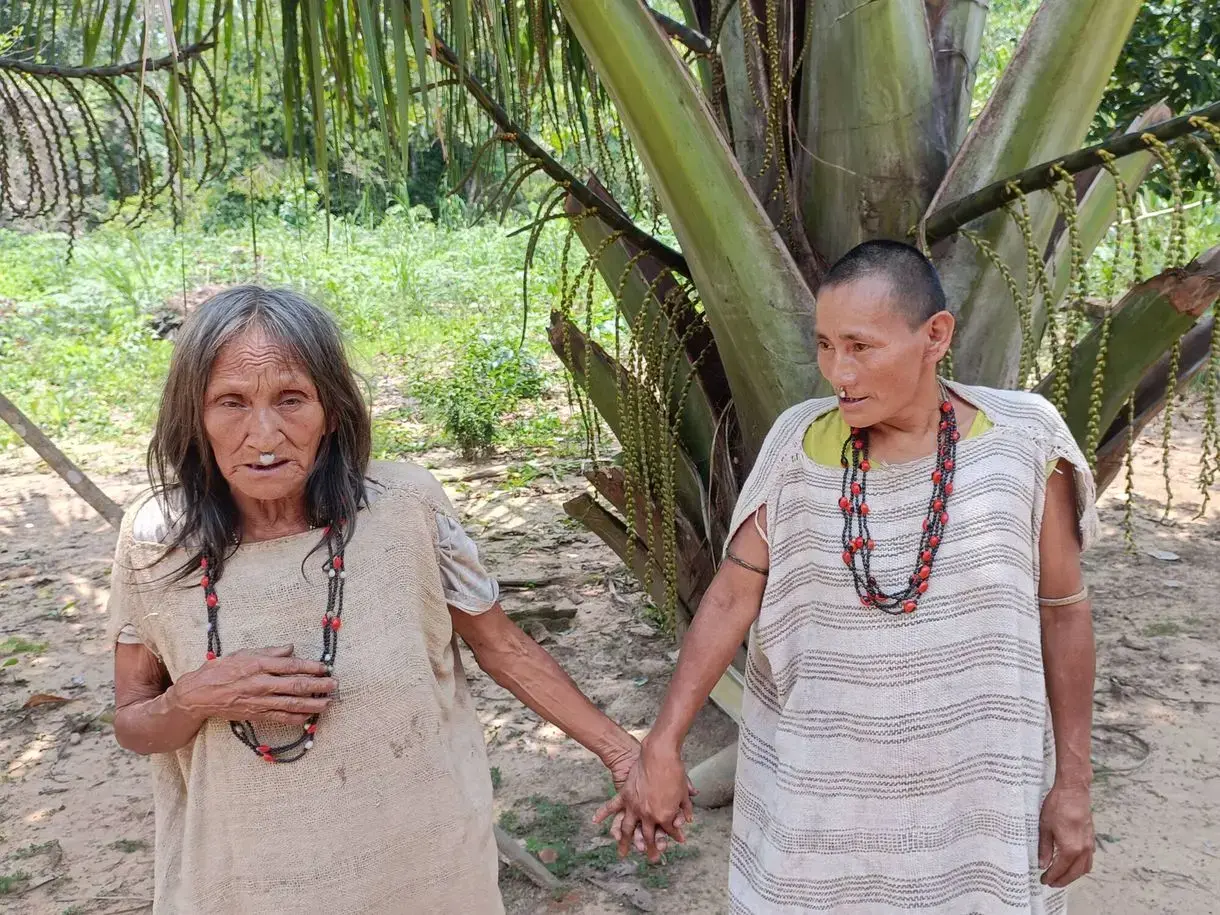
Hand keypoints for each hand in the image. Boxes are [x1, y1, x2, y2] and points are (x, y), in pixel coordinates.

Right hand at [168, 645, 335, 726]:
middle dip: (318, 685)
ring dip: (312, 704)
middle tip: (334, 684)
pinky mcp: (256, 715)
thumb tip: (291, 648)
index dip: (311, 667)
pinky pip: (280, 718)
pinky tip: (308, 717)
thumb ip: (269, 652)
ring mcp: (259, 701)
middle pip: (296, 686)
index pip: (291, 666)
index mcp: (259, 665)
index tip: (325, 667)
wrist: (198, 695)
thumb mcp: (244, 653)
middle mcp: (261, 684)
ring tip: (328, 702)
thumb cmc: (221, 670)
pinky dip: (296, 718)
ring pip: (291, 704)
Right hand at [593, 738, 694, 862]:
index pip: (670, 831)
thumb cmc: (674, 772)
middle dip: (651, 849)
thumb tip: (687, 819)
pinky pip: (612, 807)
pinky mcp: (625, 796)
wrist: (659, 755)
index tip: (678, 840)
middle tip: (652, 858)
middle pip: (648, 836)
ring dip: (625, 843)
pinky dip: (603, 814)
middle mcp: (648, 815)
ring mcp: (634, 807)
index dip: (675, 836)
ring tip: (622, 854)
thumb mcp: (684, 791)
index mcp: (664, 815)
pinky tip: (595, 822)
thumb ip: (685, 808)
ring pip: (628, 829)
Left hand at [1039, 782, 1093, 886]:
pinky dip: (1081, 866)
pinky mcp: (1091, 838)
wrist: (1073, 791)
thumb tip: (1042, 864)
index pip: (1060, 869)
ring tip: (1061, 876)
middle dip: (1063, 880)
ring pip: (1084, 868)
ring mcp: (1089, 844)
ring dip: (1073, 875)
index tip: (1044, 880)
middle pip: (1074, 873)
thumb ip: (1044, 848)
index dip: (1051, 877)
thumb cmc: (1057, 806)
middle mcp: (1083, 850)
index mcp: (1070, 848)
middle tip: (1051, 883)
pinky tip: (1073, 864)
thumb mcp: (1045, 827)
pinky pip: (1089, 859)